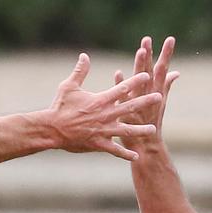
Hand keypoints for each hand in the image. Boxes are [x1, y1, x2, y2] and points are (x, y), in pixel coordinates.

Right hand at [47, 53, 161, 159]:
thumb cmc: (60, 107)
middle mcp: (105, 115)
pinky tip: (136, 157)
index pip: (121, 88)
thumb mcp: (69, 86)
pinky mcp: (99, 144)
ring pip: (127, 131)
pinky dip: (125, 154)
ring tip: (154, 130)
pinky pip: (115, 150)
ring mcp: (103, 130)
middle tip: (159, 97)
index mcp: (100, 100)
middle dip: (145, 102)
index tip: (147, 75)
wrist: (52, 129)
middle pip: (129, 107)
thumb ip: (80, 71)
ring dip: (141, 130)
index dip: (134, 82)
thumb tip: (85, 56)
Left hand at [120, 36, 179, 150]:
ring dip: (140, 66)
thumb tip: (176, 72)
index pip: (163, 69)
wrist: (146, 147)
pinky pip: (123, 96)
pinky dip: (121, 84)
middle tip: (148, 39)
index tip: (170, 38)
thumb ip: (167, 85)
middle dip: (151, 55)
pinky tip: (118, 72)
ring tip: (140, 51)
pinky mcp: (128, 111)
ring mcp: (140, 103)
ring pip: (141, 81)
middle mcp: (150, 96)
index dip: (166, 54)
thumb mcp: (161, 103)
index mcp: (157, 92)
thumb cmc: (151, 123)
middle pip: (152, 72)